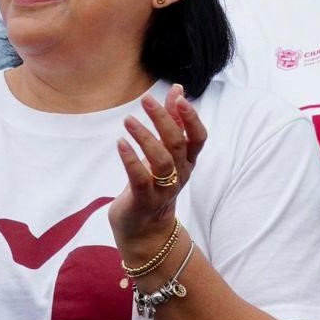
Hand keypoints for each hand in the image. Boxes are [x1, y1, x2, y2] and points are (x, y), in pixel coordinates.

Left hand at [109, 85, 206, 261]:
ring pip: (162, 161)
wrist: (144, 229)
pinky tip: (120, 143)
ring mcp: (164, 189)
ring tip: (128, 120)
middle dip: (164, 119)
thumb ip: (173, 122)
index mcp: (188, 162)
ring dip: (146, 138)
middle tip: (146, 100)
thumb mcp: (165, 152)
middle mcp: (180, 174)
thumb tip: (178, 90)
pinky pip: (140, 179)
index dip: (191, 118)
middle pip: (178, 144)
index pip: (198, 137)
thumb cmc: (154, 184)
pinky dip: (130, 159)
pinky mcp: (144, 200)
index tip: (179, 97)